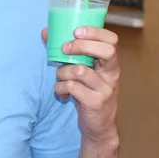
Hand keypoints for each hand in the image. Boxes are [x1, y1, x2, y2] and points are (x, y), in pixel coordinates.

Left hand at [41, 27, 120, 151]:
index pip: (111, 41)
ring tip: (61, 78)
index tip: (76, 31)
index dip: (95, 32)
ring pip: (80, 70)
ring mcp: (106, 89)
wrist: (98, 125)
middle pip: (105, 51)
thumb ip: (67, 52)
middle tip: (65, 49)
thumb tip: (46, 32)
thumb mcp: (81, 70)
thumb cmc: (87, 92)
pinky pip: (72, 87)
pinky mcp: (96, 102)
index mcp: (109, 63)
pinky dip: (60, 87)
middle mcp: (112, 74)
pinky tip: (62, 92)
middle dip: (80, 46)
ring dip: (63, 72)